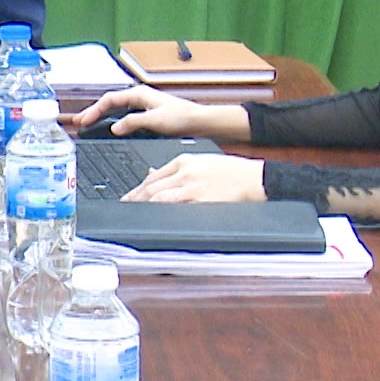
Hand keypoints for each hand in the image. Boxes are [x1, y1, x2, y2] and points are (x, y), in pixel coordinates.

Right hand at [72, 86, 250, 141]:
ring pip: (116, 109)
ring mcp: (143, 106)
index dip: (94, 110)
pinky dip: (114, 121)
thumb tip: (115, 127)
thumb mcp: (156, 121)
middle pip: (110, 103)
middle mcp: (140, 98)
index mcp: (139, 94)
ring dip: (102, 117)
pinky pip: (124, 116)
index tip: (84, 121)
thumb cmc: (183, 118)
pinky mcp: (148, 116)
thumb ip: (133, 122)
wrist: (201, 123)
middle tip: (79, 123)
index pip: (109, 99)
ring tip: (89, 125)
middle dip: (94, 112)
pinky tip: (110, 129)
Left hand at [123, 153, 266, 202]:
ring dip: (143, 207)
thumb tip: (151, 173)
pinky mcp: (201, 201)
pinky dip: (162, 214)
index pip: (153, 176)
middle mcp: (184, 172)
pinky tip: (154, 219)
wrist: (254, 178)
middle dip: (135, 199)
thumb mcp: (201, 162)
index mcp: (184, 161)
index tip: (129, 197)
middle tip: (125, 208)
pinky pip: (175, 208)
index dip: (137, 188)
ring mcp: (192, 187)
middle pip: (151, 187)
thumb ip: (176, 169)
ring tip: (135, 215)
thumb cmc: (231, 171)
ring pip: (158, 197)